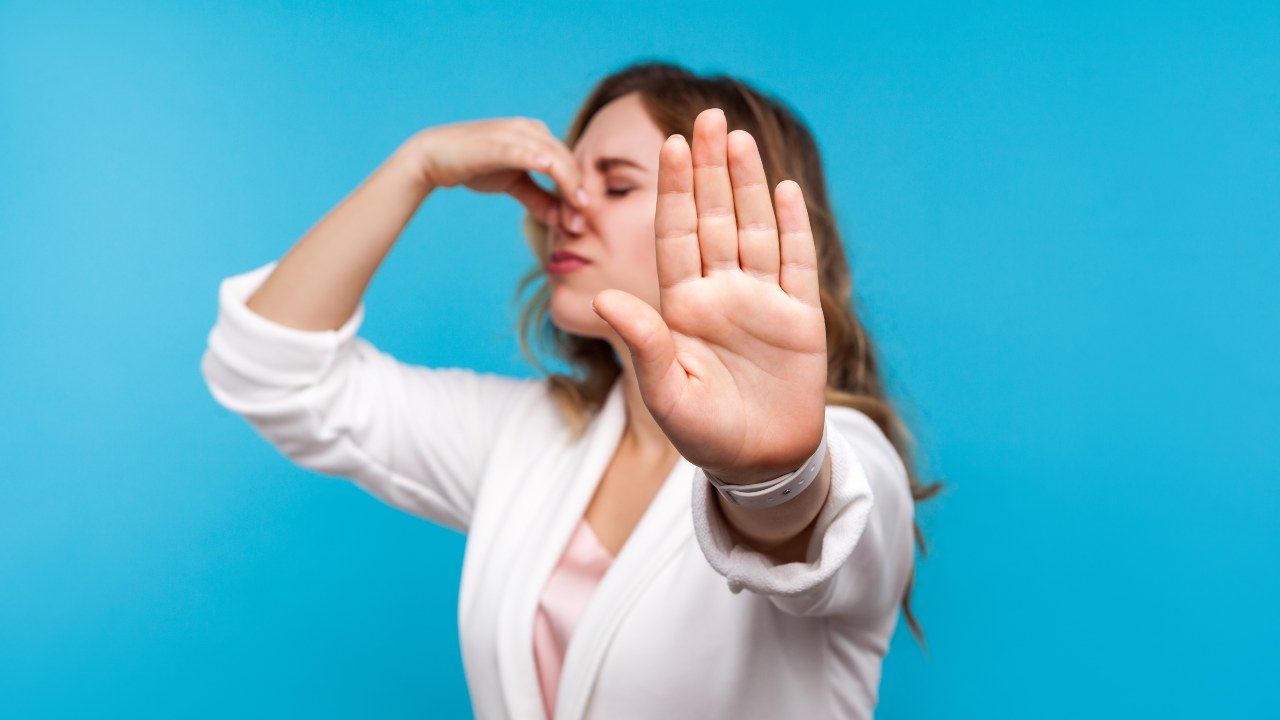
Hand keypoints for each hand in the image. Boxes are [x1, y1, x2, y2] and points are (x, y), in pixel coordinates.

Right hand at [406, 118, 585, 225]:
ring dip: (568, 183)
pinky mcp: (497, 142)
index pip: (570, 163)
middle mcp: (530, 129)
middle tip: (584, 221)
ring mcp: (514, 133)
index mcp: (538, 136)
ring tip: (577, 208)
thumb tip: (567, 221)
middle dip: (579, 191)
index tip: (585, 218)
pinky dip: (539, 160)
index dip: (581, 190)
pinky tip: (548, 170)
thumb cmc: (475, 166)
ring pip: (553, 156)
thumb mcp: (515, 185)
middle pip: (567, 160)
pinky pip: (524, 150)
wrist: (433, 156)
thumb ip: (541, 200)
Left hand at [591, 109, 827, 482]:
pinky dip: (791, 227)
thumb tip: (603, 301)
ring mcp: (761, 300)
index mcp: (683, 306)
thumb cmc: (704, 432)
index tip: (669, 145)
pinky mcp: (799, 316)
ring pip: (753, 229)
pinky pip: (796, 262)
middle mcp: (721, 293)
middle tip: (706, 117)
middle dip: (709, 169)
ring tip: (737, 138)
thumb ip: (643, 344)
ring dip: (747, 184)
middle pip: (714, 218)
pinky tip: (784, 190)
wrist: (759, 463)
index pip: (676, 235)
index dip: (674, 190)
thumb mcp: (666, 392)